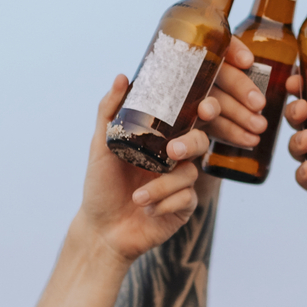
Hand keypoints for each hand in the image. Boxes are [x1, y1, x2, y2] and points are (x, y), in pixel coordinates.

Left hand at [76, 38, 265, 265]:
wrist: (101, 229)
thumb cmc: (101, 185)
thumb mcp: (101, 146)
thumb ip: (110, 111)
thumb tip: (122, 77)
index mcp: (160, 139)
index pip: (189, 118)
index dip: (205, 110)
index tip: (205, 109)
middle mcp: (175, 157)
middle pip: (200, 141)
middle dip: (189, 144)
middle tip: (172, 153)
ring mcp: (182, 182)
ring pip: (188, 174)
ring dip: (162, 186)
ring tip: (138, 198)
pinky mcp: (185, 206)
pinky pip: (187, 198)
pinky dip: (165, 204)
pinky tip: (148, 210)